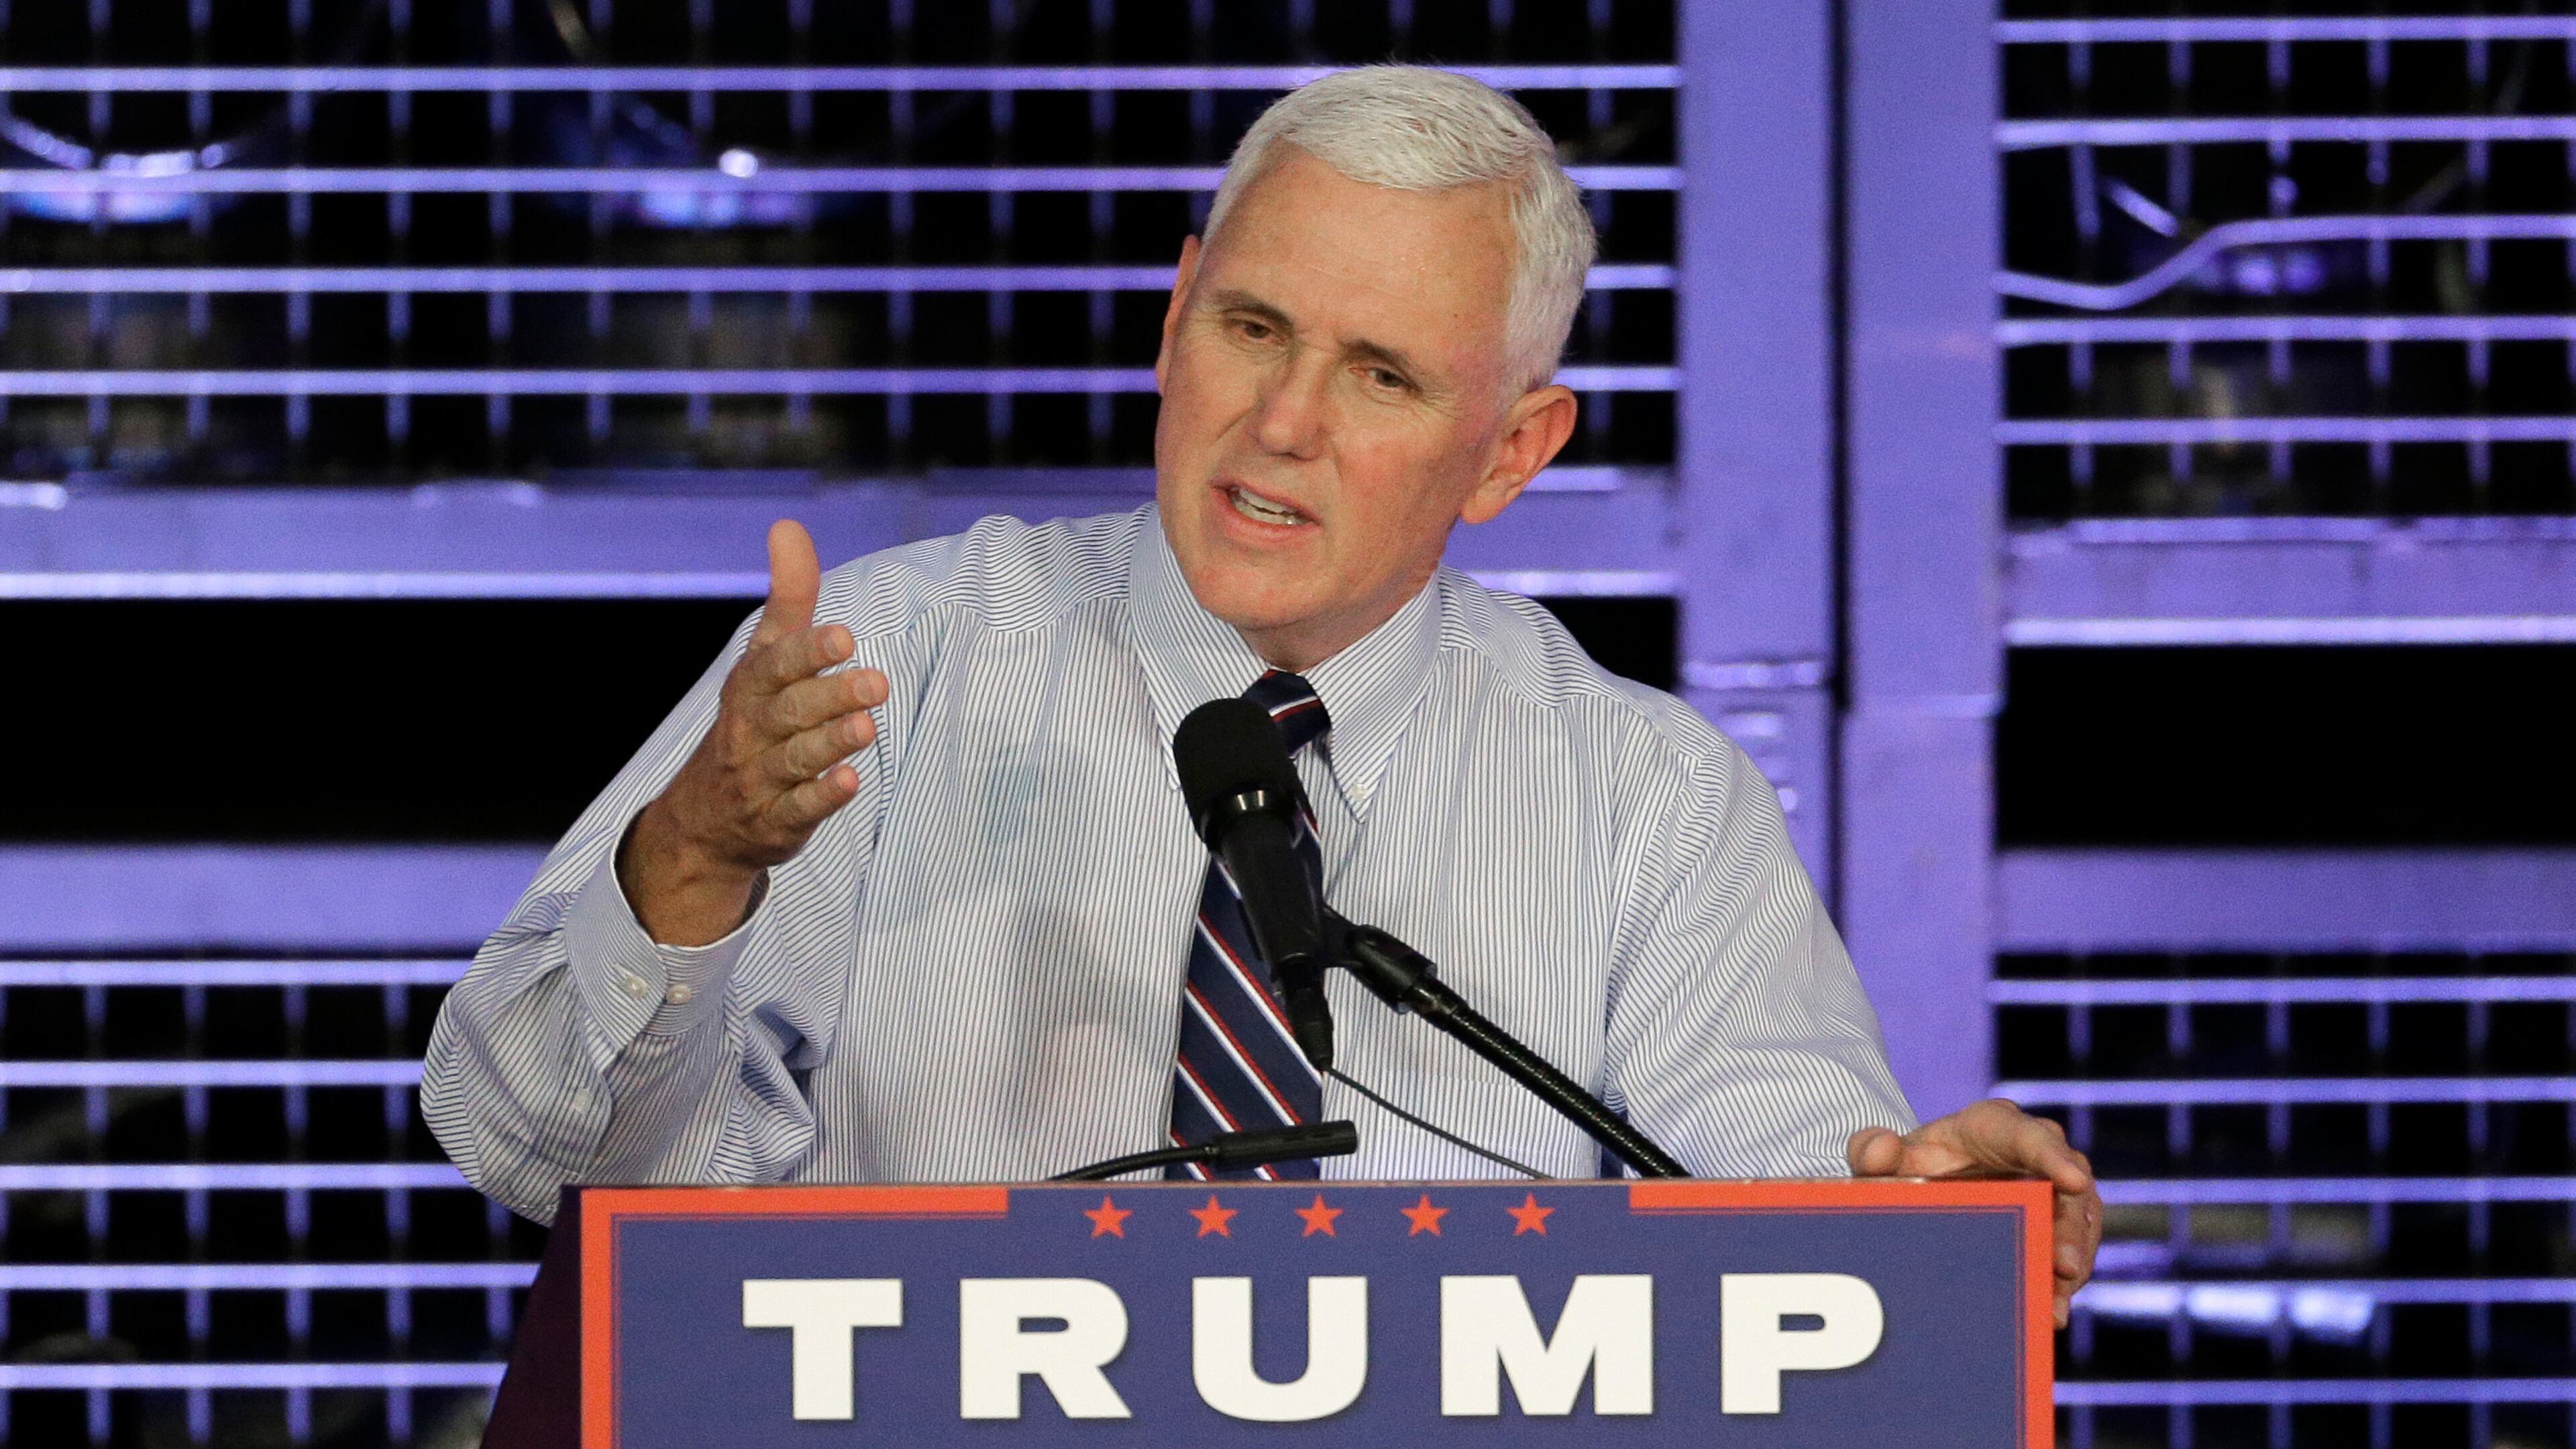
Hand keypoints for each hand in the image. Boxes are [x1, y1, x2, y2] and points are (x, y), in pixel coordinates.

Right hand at [620, 520, 888, 945]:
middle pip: (790, 710)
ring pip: (795, 758)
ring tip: (865, 726)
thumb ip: (788, 598)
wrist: (705, 818)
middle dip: (831, 696)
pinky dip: (822, 796)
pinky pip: (798, 809)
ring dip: (830, 742)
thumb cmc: (752, 720)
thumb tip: (788, 526)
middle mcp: (752, 729)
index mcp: (751, 686)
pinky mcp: (776, 821)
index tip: (842, 636)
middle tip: (875, 683)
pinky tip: (849, 781)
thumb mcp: (764, 658)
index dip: (807, 651)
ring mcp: (761, 777)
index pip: (776, 664)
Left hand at [1847, 1098, 2100, 1328]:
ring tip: (2055, 1307)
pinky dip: (2060, 1285)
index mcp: (1997, 1126)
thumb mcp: (1888, 1156)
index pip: (2029, 1135)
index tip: (2074, 1180)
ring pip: (2077, 1226)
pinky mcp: (2057, 1228)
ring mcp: (2054, 1192)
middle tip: (2064, 1266)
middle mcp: (2037, 1155)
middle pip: (2066, 1189)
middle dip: (2068, 1229)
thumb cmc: (1913, 1162)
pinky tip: (2050, 1314)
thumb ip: (1872, 1151)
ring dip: (2071, 1266)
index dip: (2053, 1157)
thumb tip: (1880, 1150)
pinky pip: (2069, 1254)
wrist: (1928, 1186)